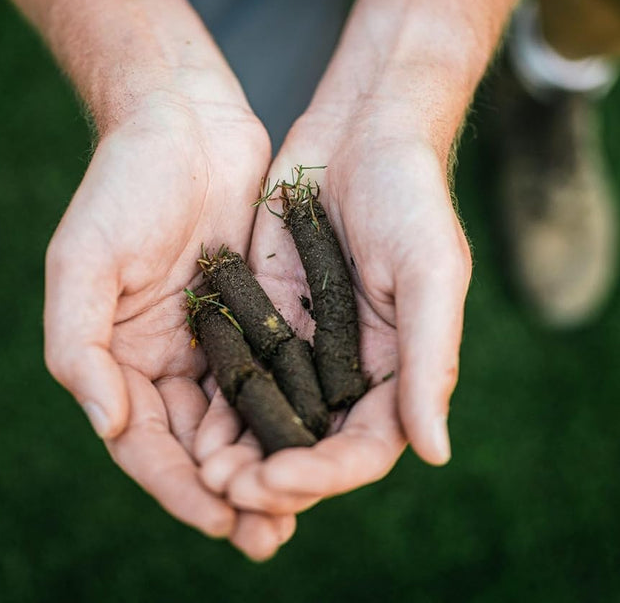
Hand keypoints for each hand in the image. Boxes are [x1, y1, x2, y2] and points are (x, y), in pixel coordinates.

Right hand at [42, 90, 293, 558]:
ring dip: (263, 470)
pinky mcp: (252, 317)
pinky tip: (319, 447)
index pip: (144, 443)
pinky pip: (271, 380)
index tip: (221, 519)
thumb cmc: (122, 185)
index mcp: (114, 359)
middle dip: (227, 495)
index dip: (177, 487)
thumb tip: (107, 425)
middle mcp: (161, 361)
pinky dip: (289, 418)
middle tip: (268, 540)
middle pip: (193, 448)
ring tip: (296, 517)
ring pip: (237, 425)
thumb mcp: (81, 262)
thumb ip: (79, 347)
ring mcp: (209, 342)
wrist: (183, 119)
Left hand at [196, 101, 471, 514]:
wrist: (362, 129)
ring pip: (268, 422)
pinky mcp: (265, 321)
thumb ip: (430, 361)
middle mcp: (351, 374)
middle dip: (270, 477)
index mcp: (398, 374)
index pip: (363, 450)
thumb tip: (434, 453)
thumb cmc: (411, 196)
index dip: (322, 475)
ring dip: (237, 452)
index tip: (274, 480)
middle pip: (310, 449)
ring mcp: (305, 350)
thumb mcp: (431, 272)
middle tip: (224, 489)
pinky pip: (238, 374)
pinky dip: (216, 404)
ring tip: (200, 471)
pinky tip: (186, 423)